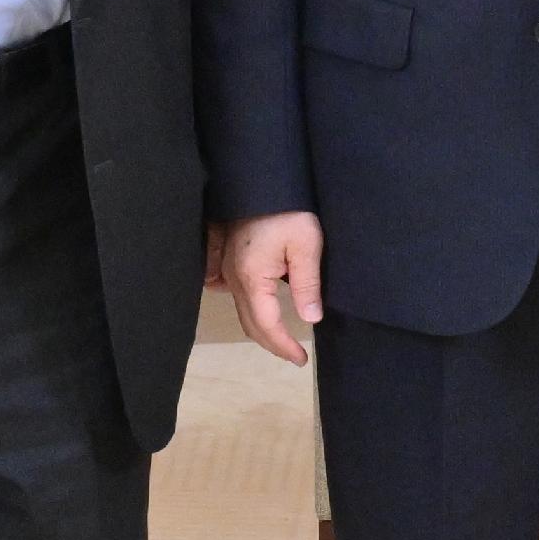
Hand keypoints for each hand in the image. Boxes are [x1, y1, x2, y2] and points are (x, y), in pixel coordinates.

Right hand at [222, 212, 326, 365]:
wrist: (262, 180)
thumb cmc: (288, 211)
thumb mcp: (306, 246)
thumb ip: (307, 284)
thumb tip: (310, 319)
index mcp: (252, 279)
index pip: (267, 325)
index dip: (284, 346)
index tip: (302, 359)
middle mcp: (234, 279)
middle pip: (250, 324)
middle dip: (272, 344)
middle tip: (295, 355)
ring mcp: (228, 270)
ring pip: (242, 312)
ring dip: (262, 330)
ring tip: (283, 339)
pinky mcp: (229, 261)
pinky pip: (236, 297)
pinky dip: (251, 313)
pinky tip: (263, 313)